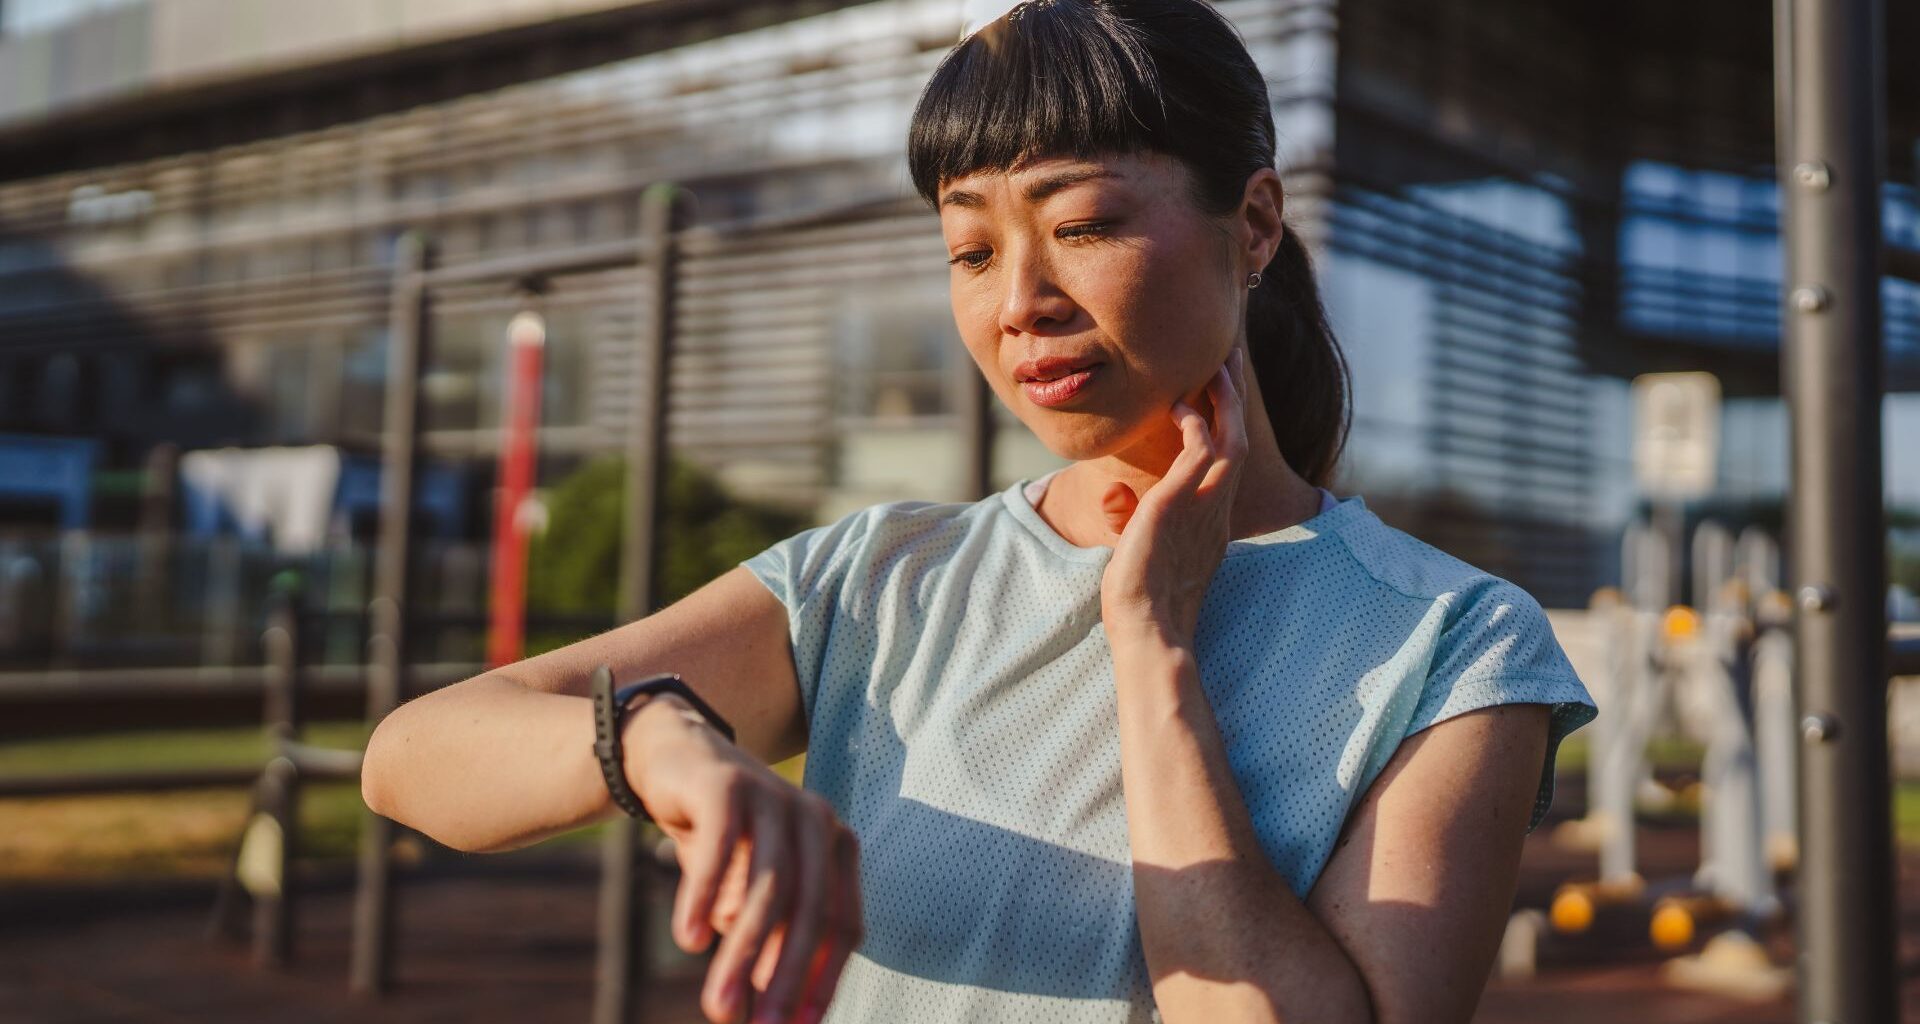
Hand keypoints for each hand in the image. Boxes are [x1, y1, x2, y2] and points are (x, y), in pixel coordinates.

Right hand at [624, 696, 862, 1022]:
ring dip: (743, 953)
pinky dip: (705, 897)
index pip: (844, 926)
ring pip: (768, 888)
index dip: (824, 980)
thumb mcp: (750, 898)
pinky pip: (722, 849)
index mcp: (836, 849)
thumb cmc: (724, 843)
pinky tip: (690, 941)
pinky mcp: (730, 785)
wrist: (674, 764)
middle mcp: (818, 820)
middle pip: (811, 911)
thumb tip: (765, 1019)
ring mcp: (777, 797)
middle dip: (786, 979)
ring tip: (718, 1007)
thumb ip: (768, 945)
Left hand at [1098, 343, 1249, 649]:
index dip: (1226, 428)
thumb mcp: (1147, 552)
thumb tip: (1120, 499)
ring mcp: (1205, 506)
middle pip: (1238, 442)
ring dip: (1226, 399)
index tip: (1218, 400)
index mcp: (1212, 525)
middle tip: (1231, 360)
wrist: (1147, 628)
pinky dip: (1195, 422)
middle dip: (1236, 401)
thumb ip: (1142, 522)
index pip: (1227, 464)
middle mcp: (1217, 512)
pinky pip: (1201, 448)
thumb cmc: (1140, 602)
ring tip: (1217, 363)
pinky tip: (1179, 403)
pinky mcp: (1182, 501)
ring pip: (1231, 438)